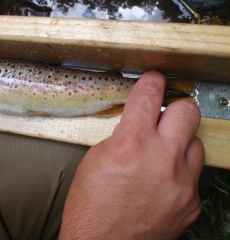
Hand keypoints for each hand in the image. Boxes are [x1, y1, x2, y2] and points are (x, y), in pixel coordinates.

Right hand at [59, 71, 203, 239]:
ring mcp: (182, 183)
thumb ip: (122, 135)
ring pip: (196, 143)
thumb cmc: (91, 207)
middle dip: (174, 108)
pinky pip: (193, 175)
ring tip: (161, 154)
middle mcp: (162, 160)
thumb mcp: (96, 159)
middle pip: (188, 111)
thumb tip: (138, 123)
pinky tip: (162, 181)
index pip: (149, 96)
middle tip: (163, 115)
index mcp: (131, 144)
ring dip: (179, 143)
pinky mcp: (191, 202)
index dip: (152, 82)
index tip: (155, 79)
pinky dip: (179, 172)